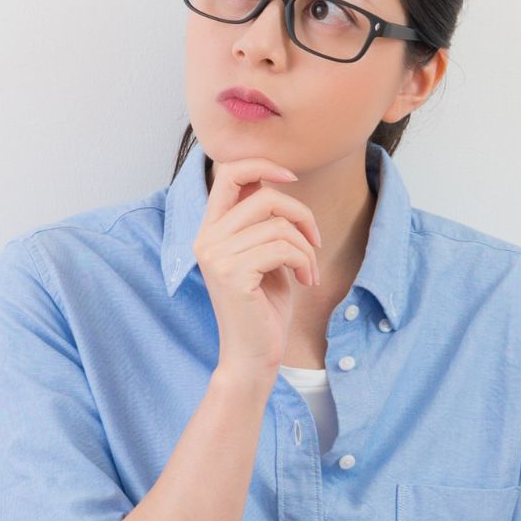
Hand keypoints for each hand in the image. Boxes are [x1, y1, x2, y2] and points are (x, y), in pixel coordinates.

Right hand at [191, 155, 322, 381]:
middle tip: (315, 242)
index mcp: (210, 230)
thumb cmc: (263, 308)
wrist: (253, 356)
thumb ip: (262, 222)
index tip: (291, 177)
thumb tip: (277, 181)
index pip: (229, 173)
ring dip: (306, 248)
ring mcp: (216, 256)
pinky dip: (304, 261)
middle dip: (301, 216)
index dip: (262, 164)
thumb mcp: (264, 256)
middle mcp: (206, 239)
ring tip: (308, 270)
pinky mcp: (232, 273)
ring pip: (279, 226)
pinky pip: (283, 248)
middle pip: (265, 198)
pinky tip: (305, 280)